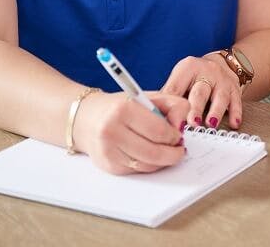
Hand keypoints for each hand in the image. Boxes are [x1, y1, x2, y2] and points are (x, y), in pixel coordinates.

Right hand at [72, 90, 188, 174]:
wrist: (86, 118)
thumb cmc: (121, 107)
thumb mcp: (149, 97)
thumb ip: (174, 105)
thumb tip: (183, 124)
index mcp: (124, 110)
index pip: (159, 131)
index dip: (174, 136)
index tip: (178, 134)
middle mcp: (112, 131)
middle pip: (154, 153)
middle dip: (173, 153)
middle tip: (179, 149)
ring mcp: (109, 151)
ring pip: (148, 166)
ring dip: (163, 161)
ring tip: (168, 151)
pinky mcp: (108, 165)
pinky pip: (138, 171)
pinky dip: (150, 165)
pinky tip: (152, 155)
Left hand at [161, 55, 242, 130]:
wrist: (222, 63)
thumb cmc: (195, 77)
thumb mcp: (180, 78)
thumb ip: (170, 95)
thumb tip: (154, 116)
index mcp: (188, 68)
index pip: (177, 87)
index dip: (172, 104)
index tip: (168, 120)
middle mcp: (207, 71)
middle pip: (200, 91)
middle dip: (195, 108)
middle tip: (192, 123)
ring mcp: (222, 80)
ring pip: (219, 96)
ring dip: (215, 111)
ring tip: (211, 124)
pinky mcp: (234, 89)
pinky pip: (236, 101)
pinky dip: (235, 113)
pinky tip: (233, 124)